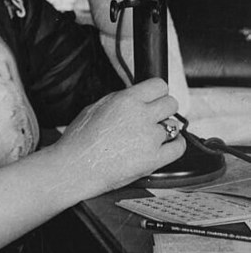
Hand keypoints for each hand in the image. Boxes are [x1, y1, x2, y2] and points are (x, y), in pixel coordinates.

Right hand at [52, 78, 185, 198]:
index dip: (157, 92)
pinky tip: (166, 145)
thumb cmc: (79, 140)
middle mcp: (141, 116)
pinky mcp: (154, 160)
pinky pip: (179, 147)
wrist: (75, 167)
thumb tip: (134, 98)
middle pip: (171, 103)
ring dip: (166, 129)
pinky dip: (175, 145)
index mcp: (126, 100)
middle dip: (164, 109)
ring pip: (175, 126)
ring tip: (152, 135)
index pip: (159, 85)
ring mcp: (149, 138)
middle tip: (156, 116)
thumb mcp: (95, 107)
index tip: (155, 98)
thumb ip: (120, 100)